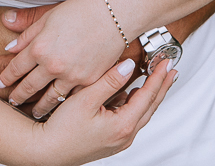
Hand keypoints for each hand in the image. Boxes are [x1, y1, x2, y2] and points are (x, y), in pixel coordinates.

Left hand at [0, 2, 145, 112]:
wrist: (115, 14)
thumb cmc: (82, 10)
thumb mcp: (49, 16)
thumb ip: (27, 32)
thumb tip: (8, 45)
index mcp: (39, 47)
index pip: (15, 68)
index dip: (6, 78)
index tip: (1, 84)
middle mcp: (52, 65)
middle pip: (29, 87)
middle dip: (18, 96)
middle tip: (12, 102)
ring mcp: (71, 76)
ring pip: (49, 98)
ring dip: (39, 107)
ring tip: (33, 112)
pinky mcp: (88, 82)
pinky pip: (71, 98)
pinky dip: (64, 105)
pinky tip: (60, 109)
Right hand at [27, 58, 175, 165]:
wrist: (45, 152)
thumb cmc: (61, 129)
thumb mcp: (85, 99)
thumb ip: (109, 81)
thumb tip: (128, 65)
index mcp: (122, 125)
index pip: (148, 96)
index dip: (158, 77)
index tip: (166, 62)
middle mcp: (124, 136)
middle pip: (150, 106)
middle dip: (160, 86)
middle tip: (169, 70)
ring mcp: (118, 140)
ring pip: (140, 113)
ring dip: (148, 95)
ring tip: (154, 80)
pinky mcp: (109, 140)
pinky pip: (129, 119)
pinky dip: (135, 104)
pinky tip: (130, 94)